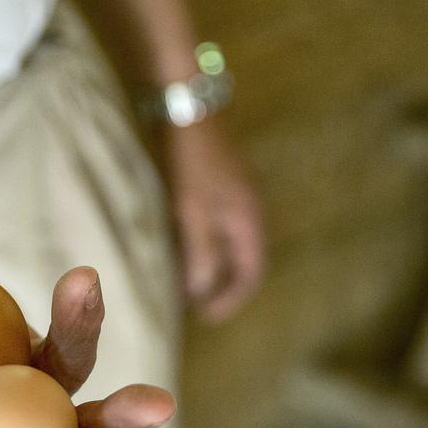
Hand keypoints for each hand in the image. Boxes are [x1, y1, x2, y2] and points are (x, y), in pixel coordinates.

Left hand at [161, 118, 265, 321]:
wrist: (188, 110)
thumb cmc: (191, 163)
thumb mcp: (193, 212)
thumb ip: (200, 252)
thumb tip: (200, 291)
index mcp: (248, 222)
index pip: (250, 274)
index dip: (229, 300)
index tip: (204, 317)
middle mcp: (248, 213)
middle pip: (242, 263)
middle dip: (220, 288)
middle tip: (192, 307)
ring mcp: (235, 199)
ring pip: (229, 246)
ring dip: (211, 269)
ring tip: (183, 285)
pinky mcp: (219, 188)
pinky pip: (217, 230)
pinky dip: (203, 248)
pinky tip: (178, 252)